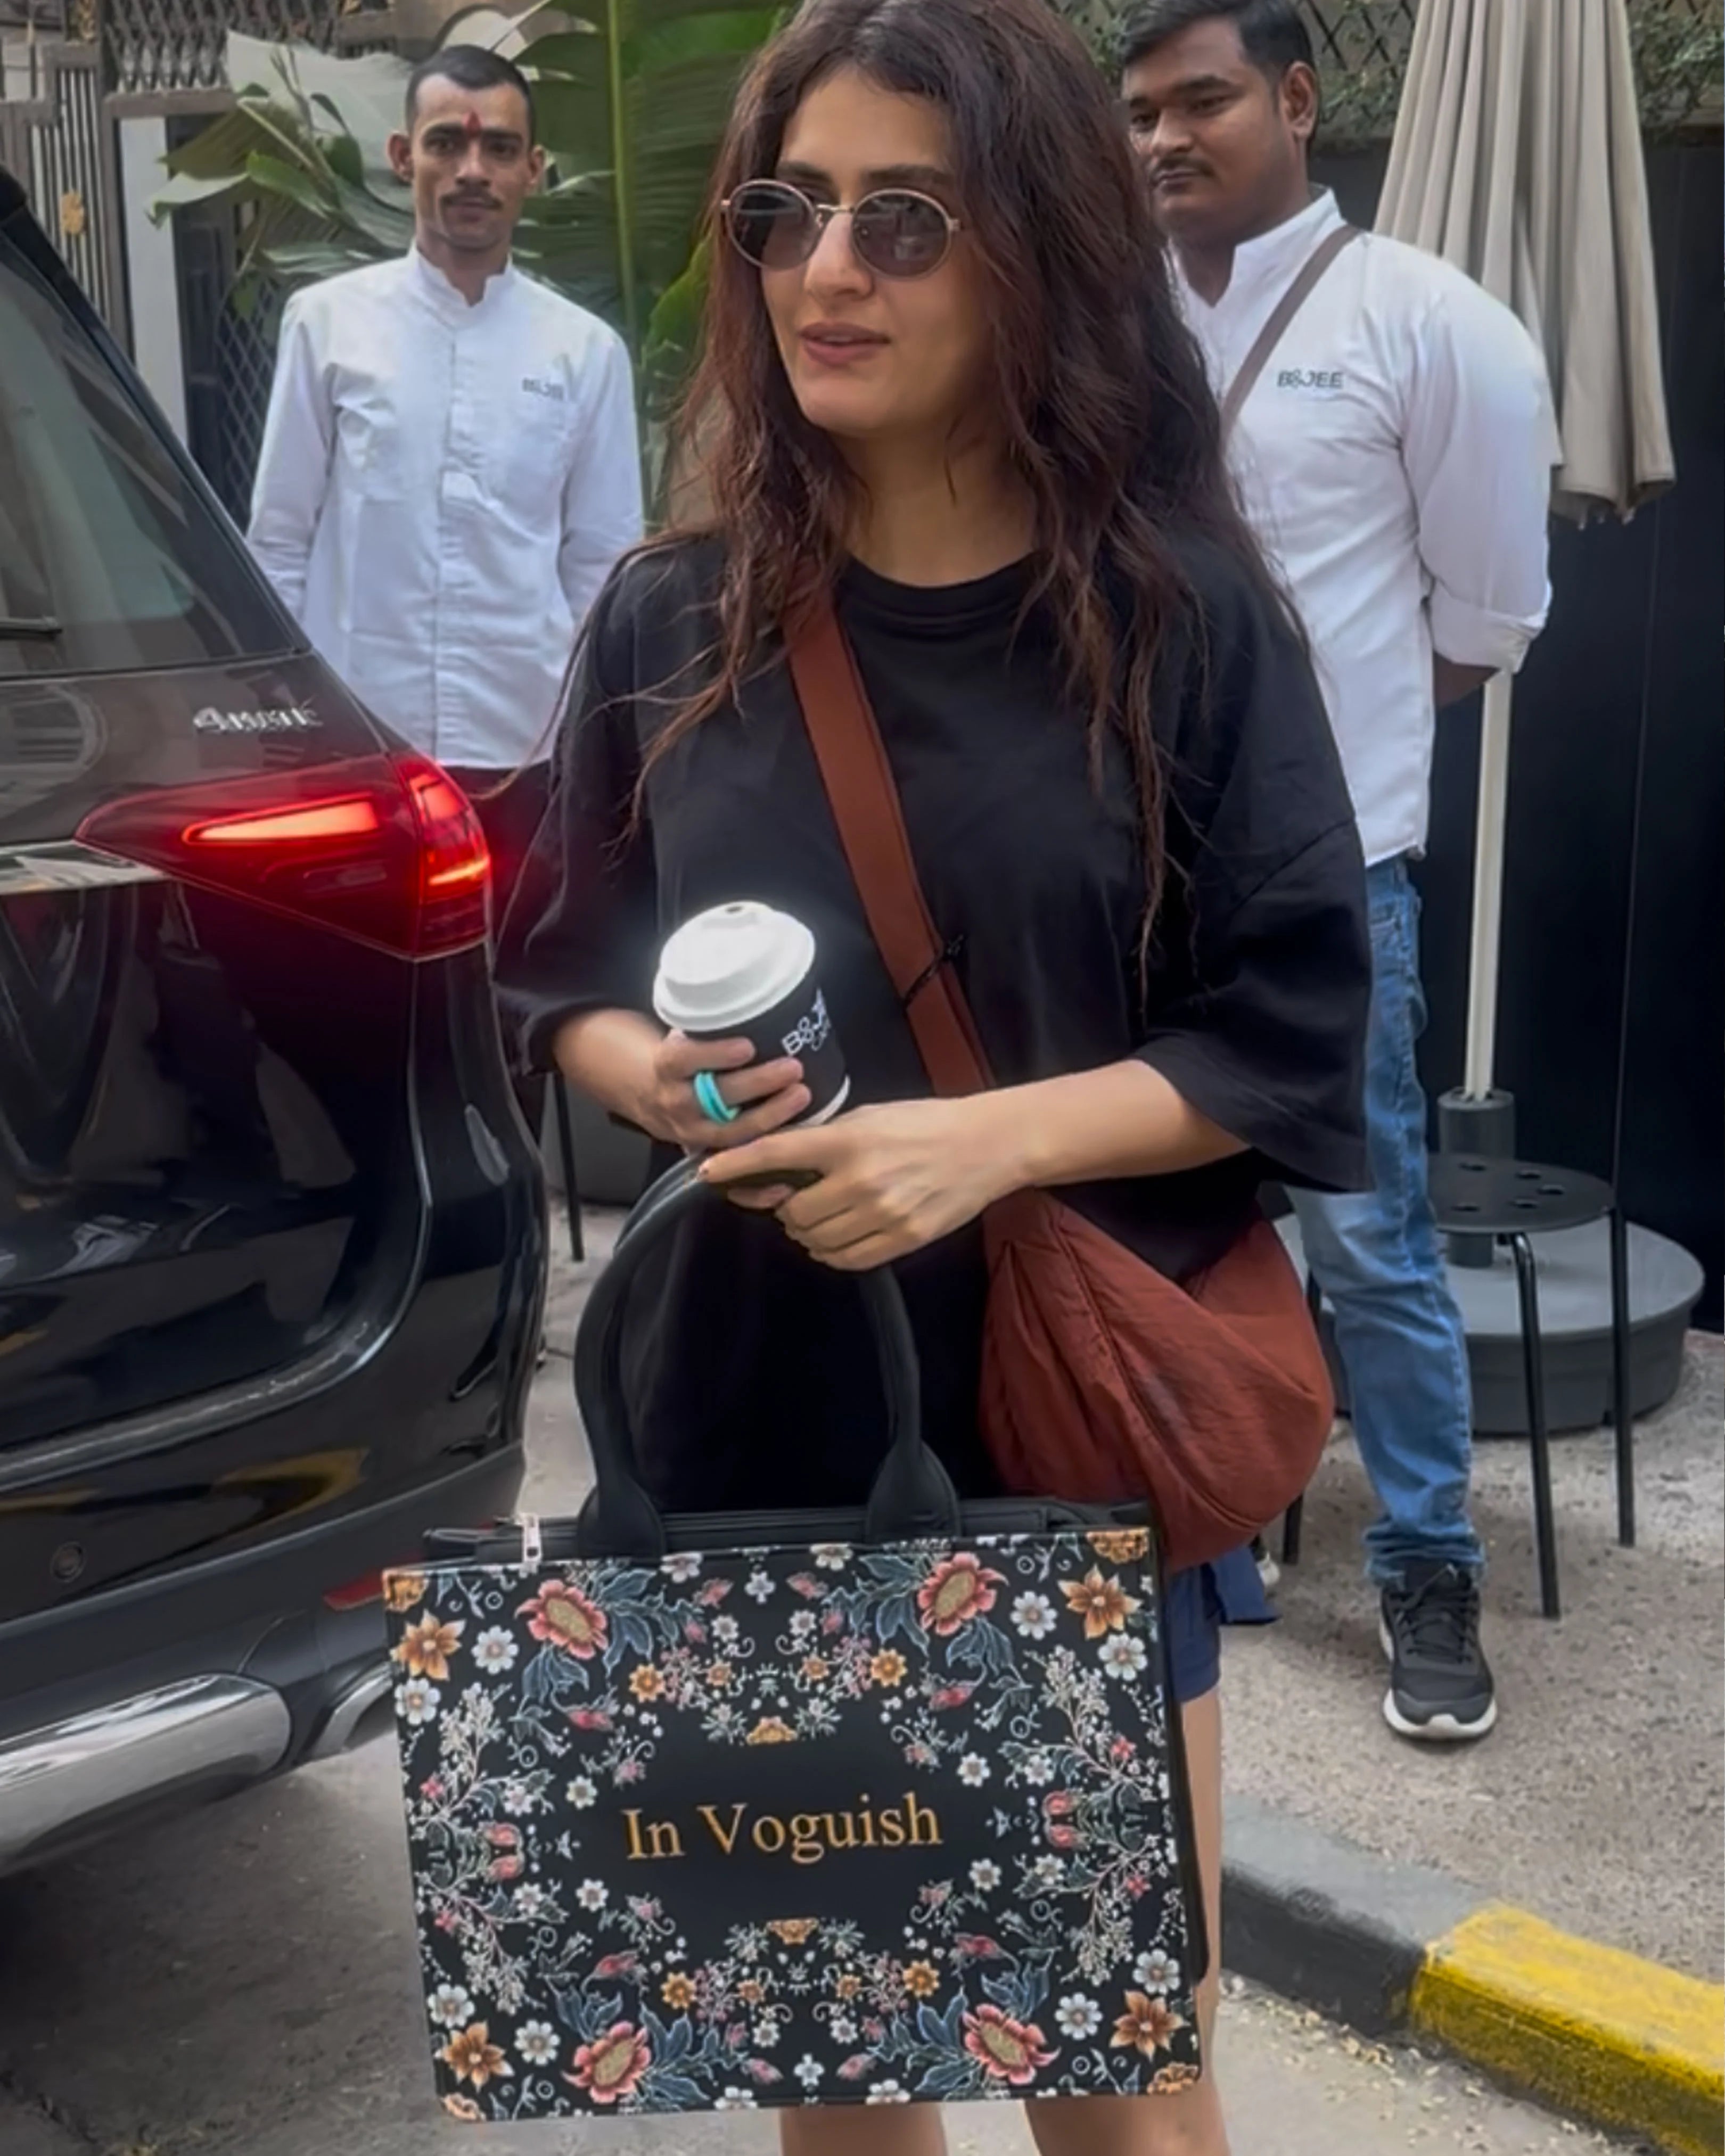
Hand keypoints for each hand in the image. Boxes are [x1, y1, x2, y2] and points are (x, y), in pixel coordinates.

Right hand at [642, 1030, 809, 1151]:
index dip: (715, 1054)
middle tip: (793, 1067)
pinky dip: (766, 1136)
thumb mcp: (678, 1035)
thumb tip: (751, 1006)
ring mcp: (689, 1130)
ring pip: (730, 1129)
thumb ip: (705, 1029)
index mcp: (666, 1066)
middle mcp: (675, 1101)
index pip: (685, 1059)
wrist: (644, 1094)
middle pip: (715, 1096)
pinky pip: (737, 1147)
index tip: (747, 1046)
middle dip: (757, 1083)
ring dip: (769, 1115)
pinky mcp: (705, 1148)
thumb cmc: (675, 1055)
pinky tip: (795, 1122)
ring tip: (801, 1094)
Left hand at [699, 1097, 1019, 1268]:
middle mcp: (861, 1180)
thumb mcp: (870, 1117)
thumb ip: (825, 1139)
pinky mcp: (903, 1239)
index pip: (777, 1154)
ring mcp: (883, 1214)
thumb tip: (780, 1162)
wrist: (986, 1146)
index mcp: (849, 1141)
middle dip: (786, 1207)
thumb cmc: (925, 1124)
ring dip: (807, 1230)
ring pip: (815, 1239)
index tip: (708, 1173)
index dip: (736, 1165)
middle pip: (792, 1211)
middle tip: (798, 1196)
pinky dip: (831, 1251)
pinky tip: (839, 1234)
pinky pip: (846, 1259)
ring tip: (823, 1213)